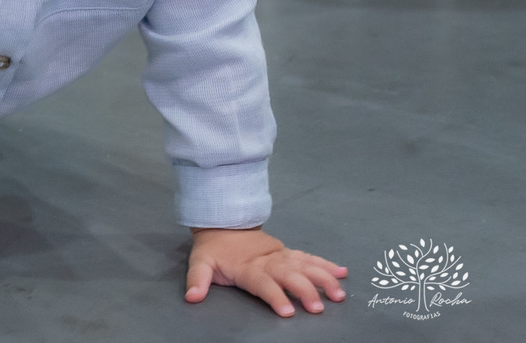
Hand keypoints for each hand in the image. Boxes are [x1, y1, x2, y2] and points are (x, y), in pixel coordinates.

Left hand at [185, 227, 346, 316]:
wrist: (223, 222)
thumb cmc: (214, 249)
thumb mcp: (200, 262)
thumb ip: (197, 279)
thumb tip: (191, 297)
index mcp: (247, 267)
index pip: (263, 283)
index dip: (275, 295)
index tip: (288, 310)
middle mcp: (268, 261)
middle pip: (289, 275)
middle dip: (305, 290)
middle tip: (318, 308)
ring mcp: (281, 255)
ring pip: (305, 265)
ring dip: (323, 278)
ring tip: (339, 294)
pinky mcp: (288, 252)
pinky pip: (309, 257)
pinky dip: (326, 264)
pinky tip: (342, 273)